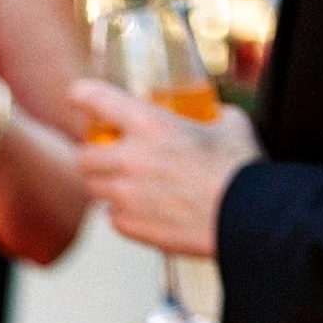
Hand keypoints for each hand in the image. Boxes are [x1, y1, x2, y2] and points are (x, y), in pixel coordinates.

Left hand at [70, 79, 261, 259]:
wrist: (246, 218)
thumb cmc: (240, 169)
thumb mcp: (229, 124)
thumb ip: (211, 114)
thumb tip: (212, 113)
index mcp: (150, 125)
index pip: (98, 100)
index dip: (82, 96)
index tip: (76, 96)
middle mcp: (130, 160)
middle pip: (83, 156)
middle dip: (91, 154)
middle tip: (104, 154)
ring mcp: (126, 196)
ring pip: (94, 189)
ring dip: (104, 184)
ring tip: (125, 184)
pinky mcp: (130, 227)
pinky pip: (112, 218)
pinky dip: (122, 214)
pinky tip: (142, 210)